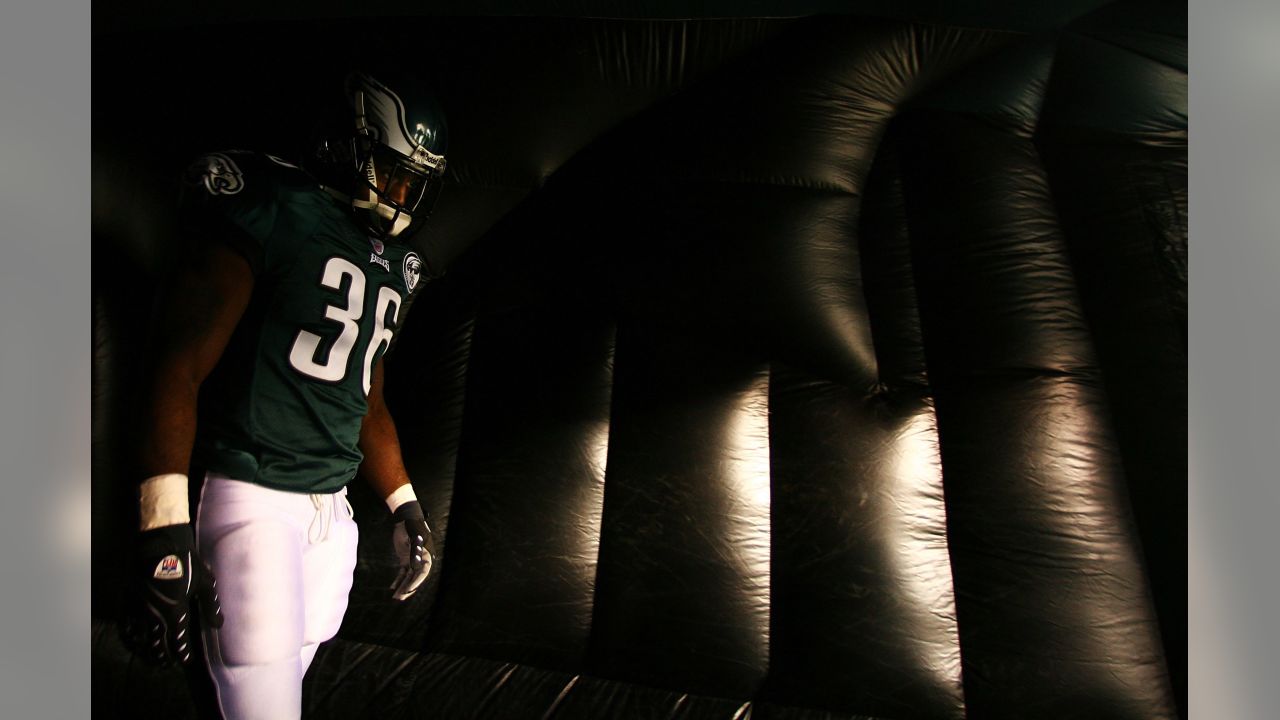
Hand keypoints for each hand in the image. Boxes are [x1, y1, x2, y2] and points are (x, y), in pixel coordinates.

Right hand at [123, 524, 222, 663]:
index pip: (177, 640)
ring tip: (153, 658)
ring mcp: (138, 608)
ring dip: (148, 650)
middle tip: (168, 664)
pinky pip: (125, 625)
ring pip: (141, 638)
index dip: (182, 653)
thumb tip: (219, 625)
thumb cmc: (187, 561)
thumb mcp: (205, 582)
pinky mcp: (127, 600)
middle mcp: (154, 614)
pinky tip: (134, 640)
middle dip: (163, 657)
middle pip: (157, 644)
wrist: (160, 542)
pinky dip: (130, 636)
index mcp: (175, 611)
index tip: (185, 661)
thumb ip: (211, 605)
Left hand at [390, 501, 435, 600]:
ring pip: (408, 577)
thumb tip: (416, 565)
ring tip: (396, 597)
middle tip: (400, 598)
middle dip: (408, 588)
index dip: (416, 582)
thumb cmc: (411, 526)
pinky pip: (402, 572)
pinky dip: (398, 580)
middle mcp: (421, 559)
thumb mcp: (413, 537)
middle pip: (415, 577)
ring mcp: (413, 560)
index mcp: (426, 554)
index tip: (408, 590)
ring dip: (402, 586)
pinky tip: (392, 587)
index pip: (423, 572)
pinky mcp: (405, 559)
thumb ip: (415, 550)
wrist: (405, 518)